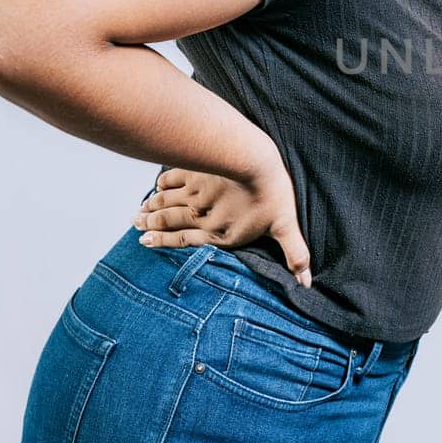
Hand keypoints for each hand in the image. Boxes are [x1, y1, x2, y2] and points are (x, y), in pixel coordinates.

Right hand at [131, 157, 313, 287]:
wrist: (253, 160)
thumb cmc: (271, 194)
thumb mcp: (285, 226)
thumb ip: (294, 254)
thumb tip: (306, 282)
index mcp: (219, 232)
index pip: (185, 241)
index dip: (164, 242)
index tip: (144, 243)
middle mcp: (201, 215)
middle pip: (170, 221)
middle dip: (151, 225)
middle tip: (135, 225)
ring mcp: (194, 193)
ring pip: (167, 201)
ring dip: (151, 207)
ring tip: (137, 213)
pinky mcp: (194, 171)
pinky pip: (173, 178)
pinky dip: (162, 182)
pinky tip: (156, 185)